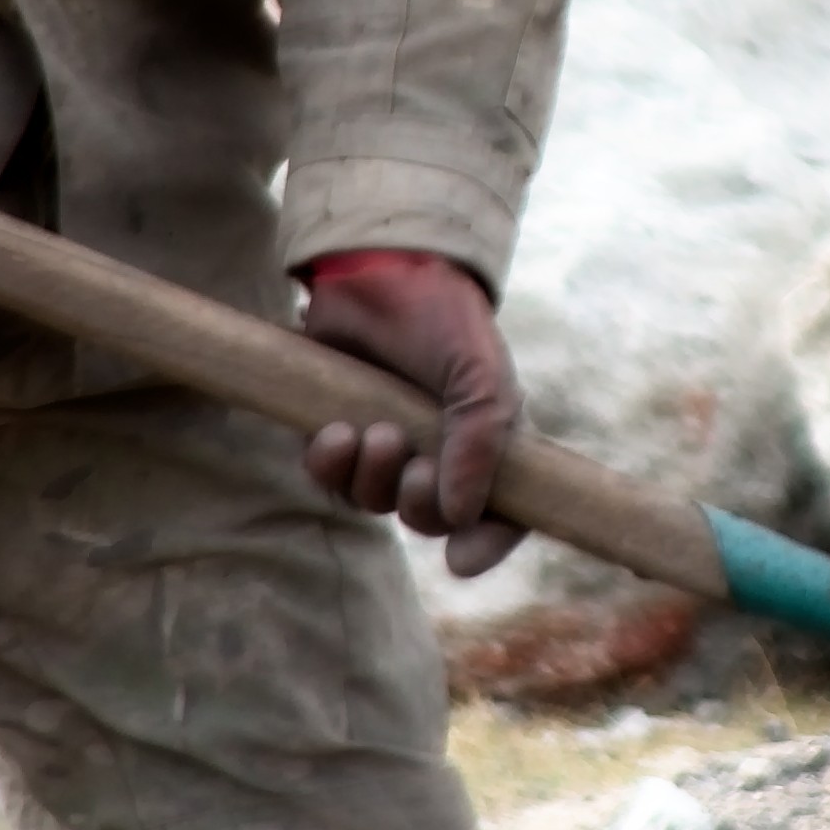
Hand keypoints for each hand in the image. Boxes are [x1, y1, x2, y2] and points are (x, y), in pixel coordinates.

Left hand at [296, 248, 524, 576]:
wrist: (376, 270)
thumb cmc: (442, 317)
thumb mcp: (480, 375)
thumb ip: (478, 443)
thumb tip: (459, 517)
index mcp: (489, 442)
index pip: (500, 513)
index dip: (487, 543)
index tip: (461, 560)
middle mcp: (440, 450)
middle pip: (428, 518)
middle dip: (415, 501)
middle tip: (408, 461)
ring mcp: (387, 443)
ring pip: (374, 503)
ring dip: (370, 479)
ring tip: (370, 432)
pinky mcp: (338, 430)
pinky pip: (329, 479)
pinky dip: (329, 465)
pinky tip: (334, 432)